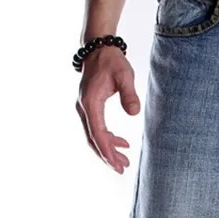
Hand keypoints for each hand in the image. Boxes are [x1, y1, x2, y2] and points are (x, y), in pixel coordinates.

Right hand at [75, 46, 140, 173]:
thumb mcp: (124, 75)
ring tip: (124, 161)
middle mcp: (84, 108)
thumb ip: (129, 94)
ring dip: (108, 150)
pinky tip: (122, 144)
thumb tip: (134, 113)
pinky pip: (96, 129)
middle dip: (107, 156)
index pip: (97, 133)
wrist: (99, 49)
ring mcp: (85, 108)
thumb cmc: (112, 61)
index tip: (116, 164)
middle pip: (94, 139)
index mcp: (91, 102)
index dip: (107, 151)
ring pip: (94, 136)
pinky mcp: (89, 108)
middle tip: (122, 169)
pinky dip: (108, 139)